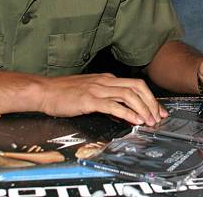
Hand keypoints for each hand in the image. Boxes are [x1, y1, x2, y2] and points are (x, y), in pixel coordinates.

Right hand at [38, 73, 167, 125]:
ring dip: (143, 109)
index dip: (150, 98)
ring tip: (149, 121)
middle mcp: (106, 81)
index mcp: (107, 79)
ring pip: (129, 95)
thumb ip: (107, 102)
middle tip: (158, 117)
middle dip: (151, 103)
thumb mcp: (90, 95)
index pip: (136, 85)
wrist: (44, 91)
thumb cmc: (64, 94)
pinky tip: (134, 121)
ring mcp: (98, 89)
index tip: (158, 111)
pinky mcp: (89, 99)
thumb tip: (122, 113)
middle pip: (138, 87)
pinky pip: (113, 105)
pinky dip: (127, 113)